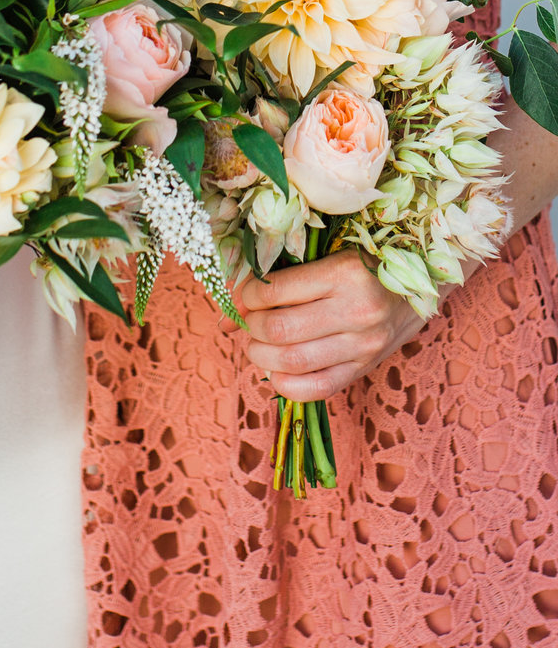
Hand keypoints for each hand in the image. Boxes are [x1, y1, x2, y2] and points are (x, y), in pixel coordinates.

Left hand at [236, 249, 426, 400]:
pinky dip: (284, 384)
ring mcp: (364, 345)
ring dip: (261, 355)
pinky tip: (276, 369)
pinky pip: (316, 389)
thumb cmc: (364, 264)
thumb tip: (228, 312)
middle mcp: (357, 311)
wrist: (418, 289)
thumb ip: (278, 279)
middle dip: (252, 327)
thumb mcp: (325, 258)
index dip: (247, 295)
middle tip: (251, 320)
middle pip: (279, 330)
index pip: (274, 290)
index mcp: (345, 272)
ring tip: (259, 343)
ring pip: (292, 362)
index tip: (247, 294)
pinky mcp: (365, 368)